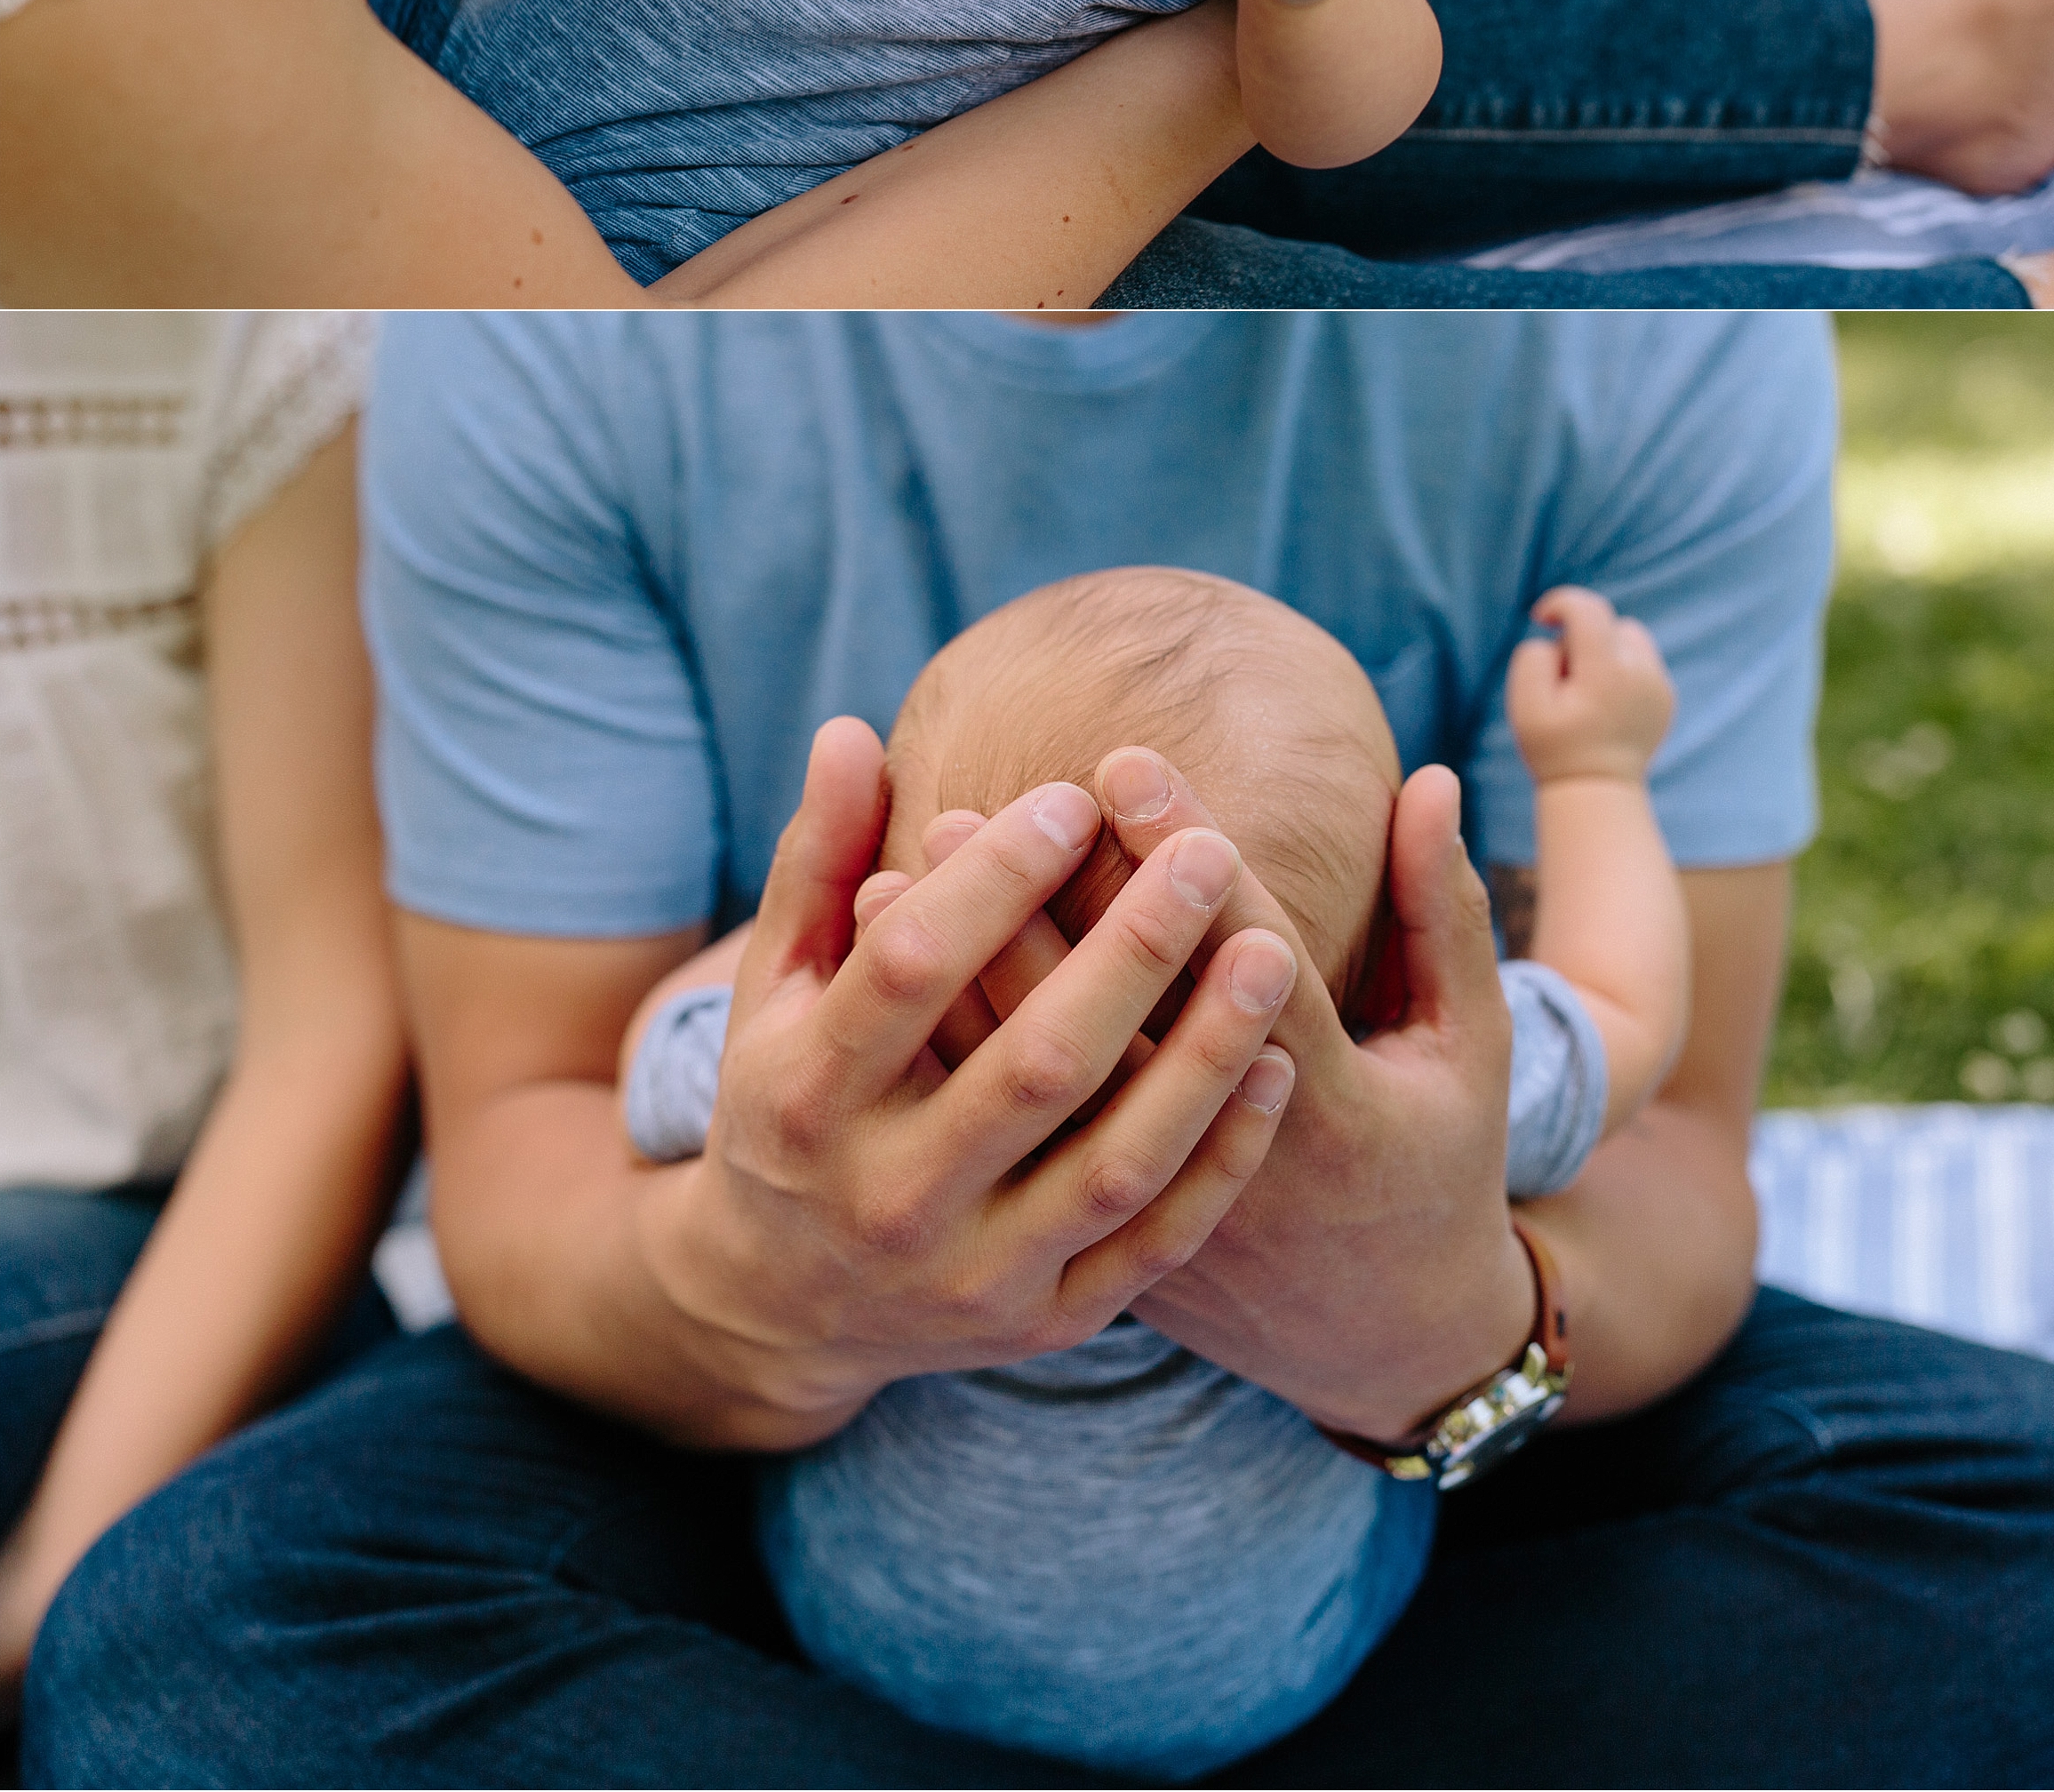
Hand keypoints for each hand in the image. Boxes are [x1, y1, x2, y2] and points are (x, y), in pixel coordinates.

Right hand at [641, 719, 1301, 1435]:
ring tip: (1272, 950)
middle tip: (1207, 850)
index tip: (1075, 799)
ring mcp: (969, 1273)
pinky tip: (1277, 1064)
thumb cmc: (789, 1094)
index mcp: (804, 1095)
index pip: (912, 969)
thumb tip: (851, 731)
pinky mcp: (1041, 1323)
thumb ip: (818, 863)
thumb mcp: (776, 986)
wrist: (780, 1303)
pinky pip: (1152, 1243)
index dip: (995, 879)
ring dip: (1202, 1057)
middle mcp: (885, 1196)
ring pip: (1111, 1164)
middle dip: (1130, 953)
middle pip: (1030, 1065)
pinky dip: (1222, 1159)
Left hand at [884, 747, 1535, 1441]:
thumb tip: (1436, 774)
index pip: (1249, 966)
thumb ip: (1444, 910)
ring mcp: (1163, 1227)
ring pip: (1044, 1107)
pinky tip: (894, 993)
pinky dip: (955, 1072)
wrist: (1388, 1340)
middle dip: (1042, 923)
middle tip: (975, 810)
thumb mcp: (1469, 1045)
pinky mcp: (1102, 1257)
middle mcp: (1232, 1182)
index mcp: (1336, 1118)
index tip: (1124, 763)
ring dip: (970, 994)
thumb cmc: (1438, 1160)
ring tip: (894, 884)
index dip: (1188, 863)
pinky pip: (1012, 1158)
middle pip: (1115, 1043)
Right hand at [1506, 587, 1675, 786]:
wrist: (1597, 790)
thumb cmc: (1554, 747)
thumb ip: (1534, 657)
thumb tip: (1558, 639)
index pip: (1588, 609)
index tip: (1540, 618)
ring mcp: (1659, 685)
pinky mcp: (1666, 697)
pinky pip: (1642, 660)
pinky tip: (1605, 702)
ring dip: (1604, 647)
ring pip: (1629, 636)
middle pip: (1608, 621)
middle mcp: (1641, 673)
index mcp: (1607, 672)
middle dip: (1580, 636)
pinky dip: (1621, 667)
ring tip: (1587, 688)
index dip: (1560, 603)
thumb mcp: (1525, 703)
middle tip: (1564, 678)